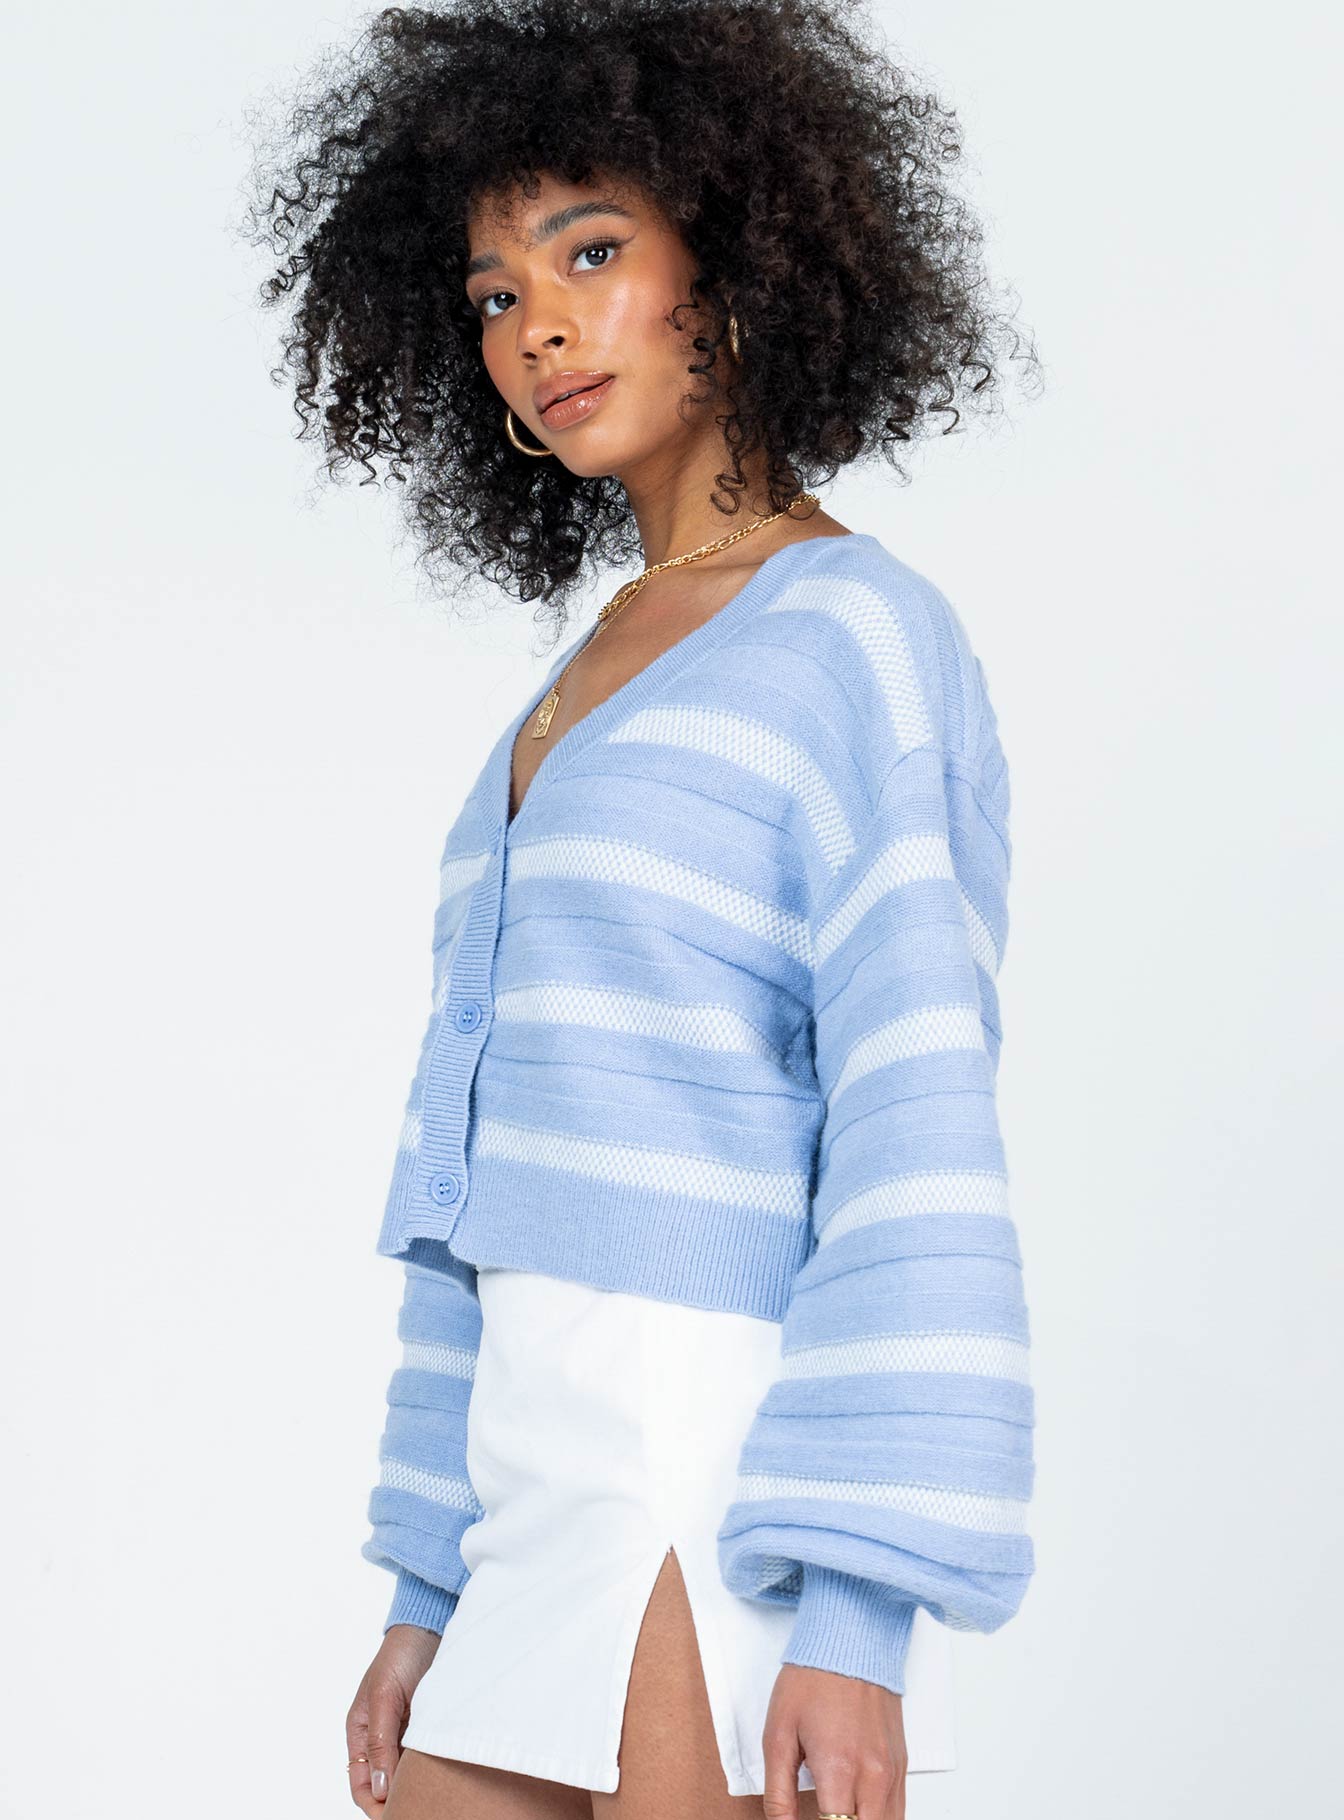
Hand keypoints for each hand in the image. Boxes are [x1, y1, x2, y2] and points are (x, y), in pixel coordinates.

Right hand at [345, 1623, 441, 1811]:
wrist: (430, 1627)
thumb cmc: (400, 1655)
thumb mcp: (384, 1697)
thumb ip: (380, 1742)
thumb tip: (379, 1789)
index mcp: (360, 1733)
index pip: (361, 1784)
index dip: (374, 1805)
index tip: (394, 1814)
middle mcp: (381, 1738)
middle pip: (384, 1785)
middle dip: (397, 1800)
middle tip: (420, 1808)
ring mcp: (405, 1734)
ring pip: (406, 1774)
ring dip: (416, 1785)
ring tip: (433, 1795)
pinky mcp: (426, 1726)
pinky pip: (426, 1757)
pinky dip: (431, 1768)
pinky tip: (444, 1772)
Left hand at [761, 1662, 906, 1819]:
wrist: (851, 1640)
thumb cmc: (812, 1680)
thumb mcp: (778, 1735)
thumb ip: (779, 1793)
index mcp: (839, 1770)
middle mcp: (873, 1776)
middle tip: (821, 1815)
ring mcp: (892, 1772)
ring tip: (835, 1813)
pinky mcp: (901, 1764)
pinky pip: (897, 1810)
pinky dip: (879, 1818)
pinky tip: (856, 1812)